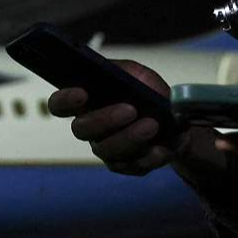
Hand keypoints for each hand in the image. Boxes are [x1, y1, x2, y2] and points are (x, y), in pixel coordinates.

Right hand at [49, 59, 227, 182]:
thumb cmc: (151, 94)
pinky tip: (162, 148)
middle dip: (105, 120)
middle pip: (80, 129)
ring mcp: (105, 148)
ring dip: (130, 138)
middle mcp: (90, 127)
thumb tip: (114, 74)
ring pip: (105, 150)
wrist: (178, 122)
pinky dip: (148, 157)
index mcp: (86, 102)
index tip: (82, 94)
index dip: (64, 100)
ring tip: (153, 126)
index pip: (59, 104)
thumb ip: (124, 72)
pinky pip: (129, 166)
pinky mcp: (124, 165)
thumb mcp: (139, 75)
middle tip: (131, 110)